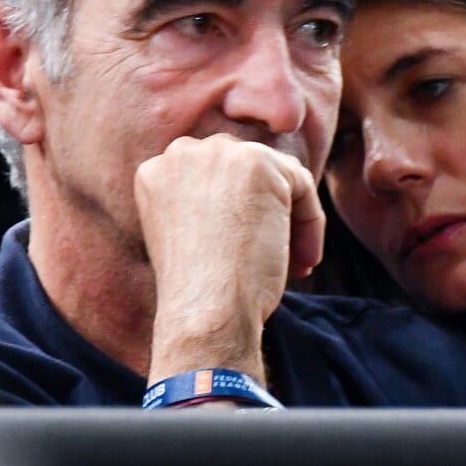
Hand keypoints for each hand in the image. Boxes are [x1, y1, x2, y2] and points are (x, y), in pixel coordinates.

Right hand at [135, 134, 324, 383]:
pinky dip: (310, 223)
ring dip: (291, 218)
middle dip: (267, 209)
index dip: (238, 210)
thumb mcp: (190, 236)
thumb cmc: (199, 293)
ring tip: (296, 263)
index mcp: (154, 172)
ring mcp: (218, 154)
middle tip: (279, 257)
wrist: (205, 312)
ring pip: (277, 174)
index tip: (246, 248)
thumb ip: (208, 204)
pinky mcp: (257, 162)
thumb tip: (256, 195)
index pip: (213, 173)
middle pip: (245, 166)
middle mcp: (181, 153)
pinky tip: (304, 260)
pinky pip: (301, 183)